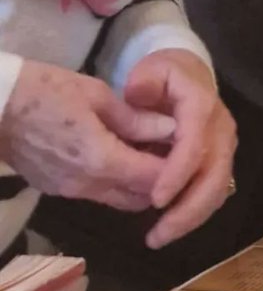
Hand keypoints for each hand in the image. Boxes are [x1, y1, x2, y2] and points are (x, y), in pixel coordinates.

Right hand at [0, 60, 175, 210]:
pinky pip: (97, 194)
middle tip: (173, 155)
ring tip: (148, 155)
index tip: (191, 152)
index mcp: (100, 159)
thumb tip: (172, 129)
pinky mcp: (54, 189)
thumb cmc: (44, 90)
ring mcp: (67, 191)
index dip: (178, 170)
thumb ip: (136, 119)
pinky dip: (116, 183)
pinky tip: (120, 157)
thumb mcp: (96, 95)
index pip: (155, 178)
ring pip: (119, 200)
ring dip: (139, 185)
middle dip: (163, 182)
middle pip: (140, 198)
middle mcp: (85, 185)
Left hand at [123, 49, 237, 249]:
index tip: (155, 200)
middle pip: (214, 176)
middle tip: (156, 235)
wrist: (191, 76)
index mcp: (203, 106)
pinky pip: (214, 193)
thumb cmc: (167, 75)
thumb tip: (138, 96)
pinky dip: (194, 214)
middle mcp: (222, 130)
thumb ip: (144, 81)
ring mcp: (225, 148)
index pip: (196, 143)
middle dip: (188, 209)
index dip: (178, 173)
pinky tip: (169, 226)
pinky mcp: (221, 162)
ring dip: (191, 218)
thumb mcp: (153, 68)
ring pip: (218, 190)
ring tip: (158, 237)